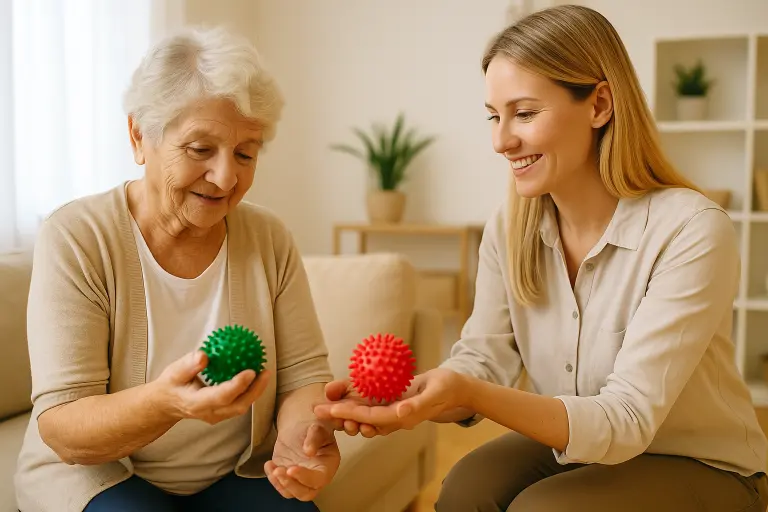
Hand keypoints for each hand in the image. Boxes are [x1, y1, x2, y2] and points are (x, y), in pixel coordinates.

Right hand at [151, 350, 269, 424]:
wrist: (166, 405)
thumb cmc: (171, 385)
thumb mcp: (174, 372)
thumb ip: (188, 365)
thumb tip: (204, 355)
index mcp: (197, 403)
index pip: (221, 396)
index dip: (238, 385)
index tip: (251, 371)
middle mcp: (209, 413)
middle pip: (238, 405)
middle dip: (255, 390)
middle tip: (265, 371)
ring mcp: (217, 416)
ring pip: (241, 407)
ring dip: (255, 391)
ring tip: (265, 373)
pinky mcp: (222, 413)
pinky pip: (239, 403)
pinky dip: (250, 392)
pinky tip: (256, 377)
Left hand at [265, 420, 339, 500]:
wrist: (299, 426)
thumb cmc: (312, 426)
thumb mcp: (316, 427)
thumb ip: (314, 438)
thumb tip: (309, 451)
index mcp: (328, 465)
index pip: (319, 479)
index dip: (305, 477)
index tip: (291, 469)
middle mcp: (317, 477)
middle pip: (306, 493)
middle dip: (291, 485)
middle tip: (279, 471)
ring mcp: (301, 479)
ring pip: (292, 493)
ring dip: (280, 484)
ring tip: (273, 468)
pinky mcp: (288, 478)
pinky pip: (280, 486)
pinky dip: (273, 479)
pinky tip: (269, 464)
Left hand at [314, 368, 466, 436]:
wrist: (455, 388)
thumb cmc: (447, 387)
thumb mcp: (436, 393)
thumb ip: (418, 405)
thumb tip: (400, 414)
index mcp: (403, 418)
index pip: (372, 418)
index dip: (351, 414)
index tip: (333, 409)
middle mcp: (395, 417)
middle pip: (362, 420)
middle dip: (340, 416)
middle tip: (317, 410)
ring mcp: (393, 411)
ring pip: (364, 414)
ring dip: (344, 411)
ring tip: (324, 405)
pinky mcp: (393, 403)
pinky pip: (371, 404)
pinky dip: (355, 400)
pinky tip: (342, 393)